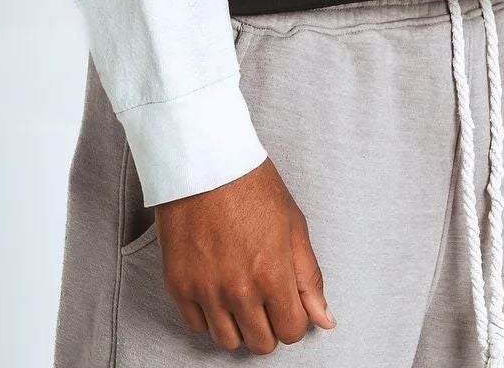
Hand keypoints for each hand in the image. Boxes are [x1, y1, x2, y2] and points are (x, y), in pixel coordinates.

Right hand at [154, 156, 336, 351]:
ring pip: (227, 341)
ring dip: (239, 325)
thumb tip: (325, 319)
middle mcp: (238, 289)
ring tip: (241, 295)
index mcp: (272, 273)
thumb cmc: (251, 184)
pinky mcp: (178, 284)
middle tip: (265, 298)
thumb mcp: (293, 224)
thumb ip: (309, 277)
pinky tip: (216, 289)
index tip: (288, 303)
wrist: (205, 161)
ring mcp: (205, 289)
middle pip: (261, 342)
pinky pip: (196, 325)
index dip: (295, 319)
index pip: (292, 331)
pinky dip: (208, 315)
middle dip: (269, 325)